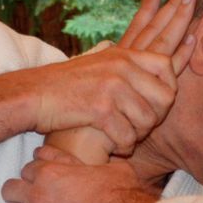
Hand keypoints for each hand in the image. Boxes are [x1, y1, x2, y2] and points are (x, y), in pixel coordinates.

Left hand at [1, 155, 156, 202]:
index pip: (28, 168)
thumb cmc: (124, 195)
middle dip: (17, 198)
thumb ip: (103, 164)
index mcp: (51, 173)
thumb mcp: (115, 169)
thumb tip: (114, 159)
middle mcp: (40, 196)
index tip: (43, 183)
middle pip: (9, 191)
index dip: (36, 176)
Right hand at [27, 0, 196, 150]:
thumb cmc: (69, 85)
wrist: (34, 95)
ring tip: (123, 137)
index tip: (157, 105)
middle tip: (139, 128)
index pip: (167, 66)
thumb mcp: (100, 63)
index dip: (168, 89)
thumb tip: (159, 63)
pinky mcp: (100, 109)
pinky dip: (122, 147)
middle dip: (155, 119)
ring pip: (148, 121)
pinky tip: (114, 148)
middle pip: (165, 98)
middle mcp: (121, 67)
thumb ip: (127, 65)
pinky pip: (128, 137)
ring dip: (137, 135)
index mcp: (124, 55)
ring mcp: (111, 87)